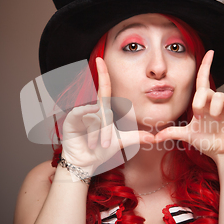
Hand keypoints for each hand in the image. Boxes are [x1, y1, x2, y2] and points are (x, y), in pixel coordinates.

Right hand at [62, 58, 153, 173]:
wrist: (85, 163)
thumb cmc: (99, 151)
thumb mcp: (121, 142)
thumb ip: (136, 137)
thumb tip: (153, 137)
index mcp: (101, 111)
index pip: (103, 88)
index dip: (103, 74)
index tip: (101, 60)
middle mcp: (89, 109)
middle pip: (102, 109)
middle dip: (106, 130)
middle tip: (105, 144)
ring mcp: (78, 114)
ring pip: (94, 116)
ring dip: (97, 134)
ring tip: (95, 145)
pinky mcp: (70, 120)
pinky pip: (81, 115)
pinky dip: (88, 126)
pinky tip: (87, 135)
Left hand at [154, 50, 223, 160]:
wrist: (223, 153)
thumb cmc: (208, 141)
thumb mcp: (187, 135)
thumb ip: (171, 133)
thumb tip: (155, 137)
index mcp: (203, 103)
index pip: (202, 80)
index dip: (205, 65)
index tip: (209, 52)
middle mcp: (215, 101)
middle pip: (206, 90)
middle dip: (201, 101)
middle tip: (200, 114)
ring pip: (221, 94)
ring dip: (216, 105)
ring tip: (215, 117)